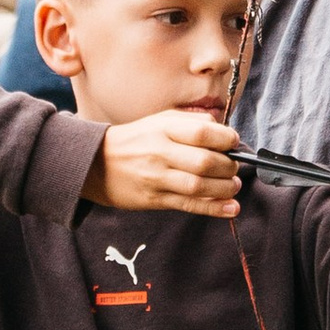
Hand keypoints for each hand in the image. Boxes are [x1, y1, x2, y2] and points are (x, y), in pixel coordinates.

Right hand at [85, 108, 240, 219]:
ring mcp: (156, 178)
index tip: (234, 143)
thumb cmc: (135, 140)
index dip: (226, 139)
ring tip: (233, 186)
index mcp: (162, 129)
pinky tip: (231, 208)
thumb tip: (223, 131)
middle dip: (229, 167)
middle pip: (205, 162)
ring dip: (225, 188)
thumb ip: (191, 122)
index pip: (203, 132)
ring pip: (199, 186)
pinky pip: (189, 205)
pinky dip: (214, 208)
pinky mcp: (154, 199)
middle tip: (234, 167)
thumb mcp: (158, 121)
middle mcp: (160, 152)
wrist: (96, 164)